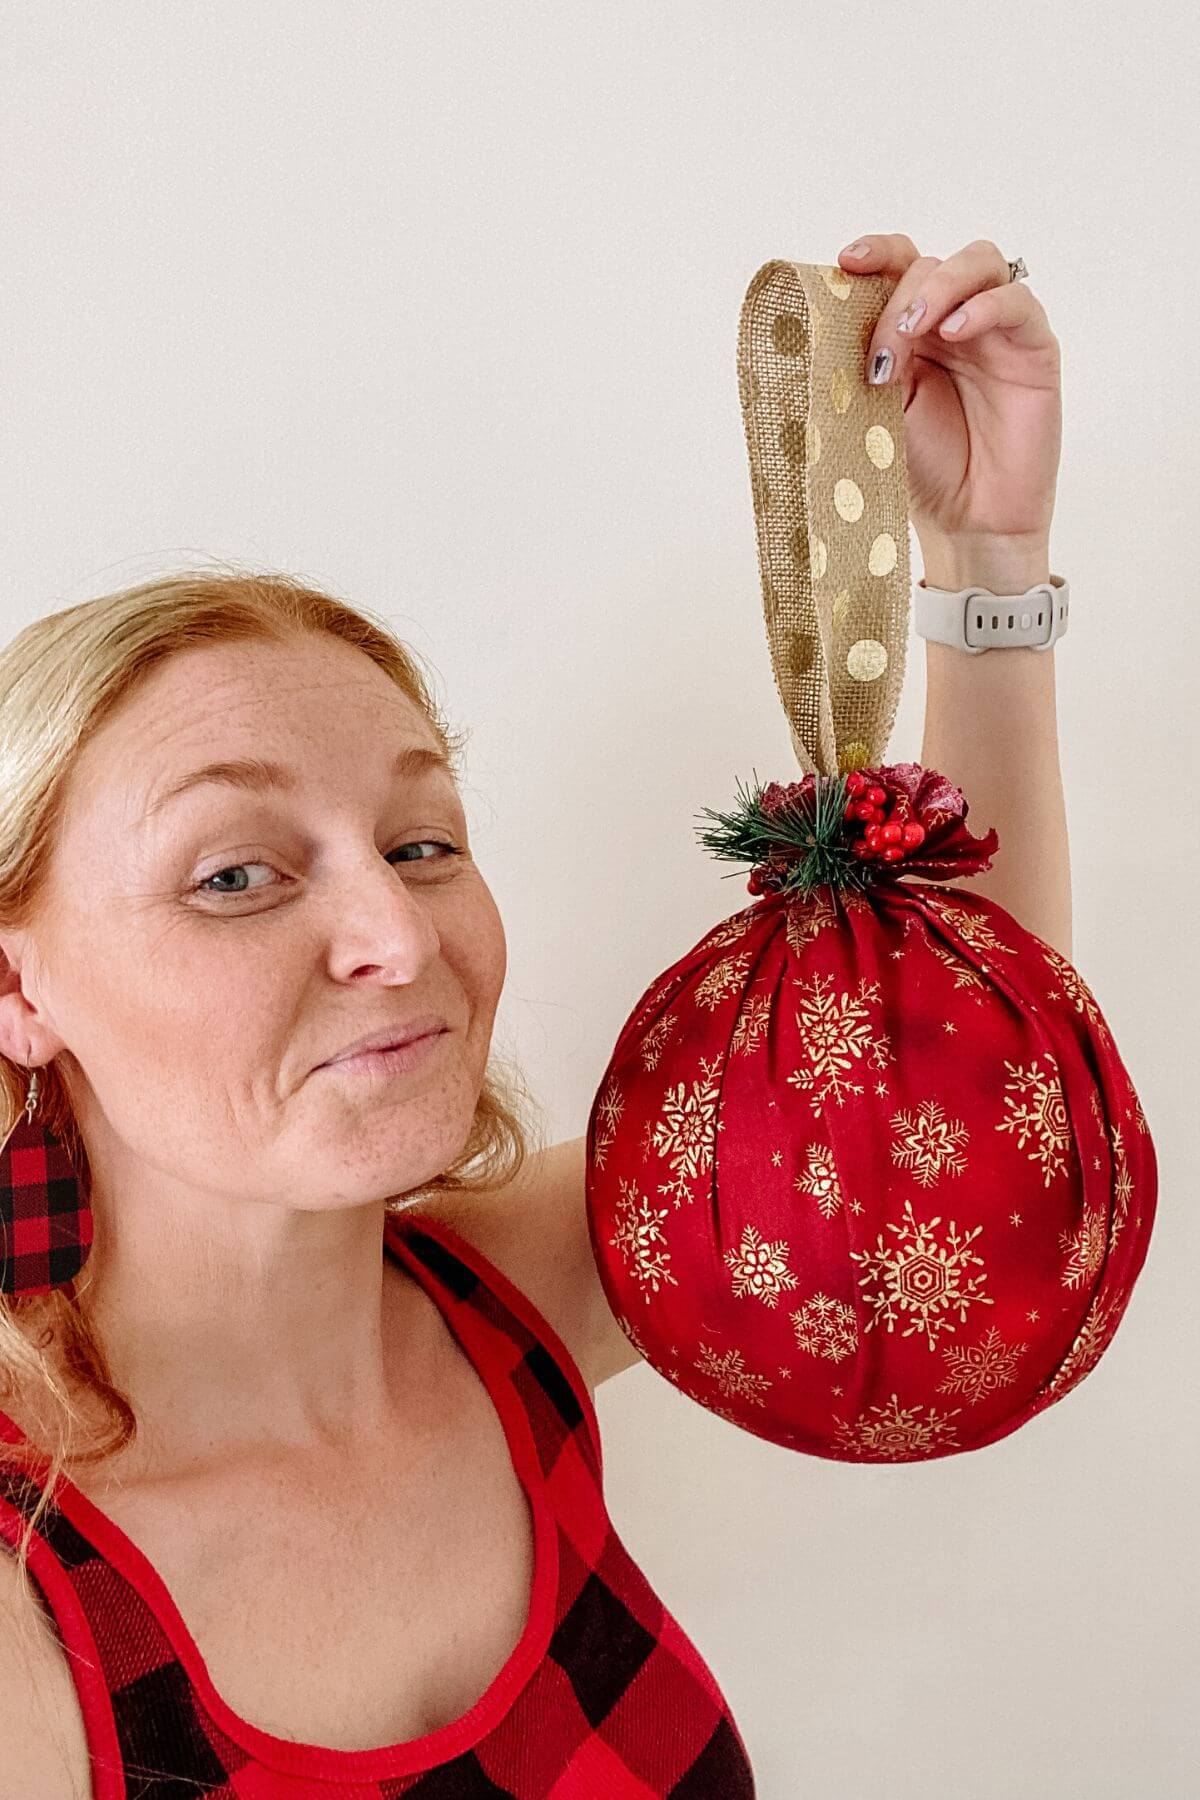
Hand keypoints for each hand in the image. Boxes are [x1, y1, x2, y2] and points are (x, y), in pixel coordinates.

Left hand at [837, 234, 1060, 577]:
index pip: (899, 264)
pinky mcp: (1034, 348)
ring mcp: (996, 331)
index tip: (846, 261)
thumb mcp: (878, 408)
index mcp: (912, 330)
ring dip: (939, 287)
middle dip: (898, 299)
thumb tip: (835, 317)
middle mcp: (953, 320)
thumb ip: (868, 358)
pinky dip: (984, 306)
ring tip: (914, 331)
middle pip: (930, 264)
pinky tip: (955, 332)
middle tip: (882, 353)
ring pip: (978, 263)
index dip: (877, 252)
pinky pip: (1017, 302)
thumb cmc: (922, 471)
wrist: (967, 521)